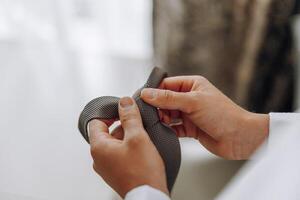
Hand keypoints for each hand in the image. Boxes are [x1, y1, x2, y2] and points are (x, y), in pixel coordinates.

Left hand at [89, 97, 167, 197]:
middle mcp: (99, 158)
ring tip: (143, 139)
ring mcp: (107, 166)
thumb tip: (124, 102)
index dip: (109, 113)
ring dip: (128, 137)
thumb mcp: (137, 137)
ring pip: (115, 143)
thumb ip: (130, 117)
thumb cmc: (142, 172)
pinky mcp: (117, 172)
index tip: (122, 110)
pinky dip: (129, 148)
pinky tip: (142, 150)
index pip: (96, 121)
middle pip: (107, 131)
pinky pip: (120, 154)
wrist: (149, 196)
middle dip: (123, 125)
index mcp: (99, 148)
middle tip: (138, 124)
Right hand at [141, 76, 268, 159]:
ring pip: (168, 115)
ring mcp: (189, 114)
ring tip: (156, 123)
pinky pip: (173, 128)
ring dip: (161, 119)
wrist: (240, 138)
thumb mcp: (193, 102)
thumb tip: (147, 93)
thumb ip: (168, 98)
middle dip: (156, 107)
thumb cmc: (223, 115)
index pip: (166, 85)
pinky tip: (162, 132)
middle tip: (149, 115)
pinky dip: (167, 130)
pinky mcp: (190, 129)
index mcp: (192, 85)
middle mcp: (189, 98)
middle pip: (164, 100)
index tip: (142, 99)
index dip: (154, 91)